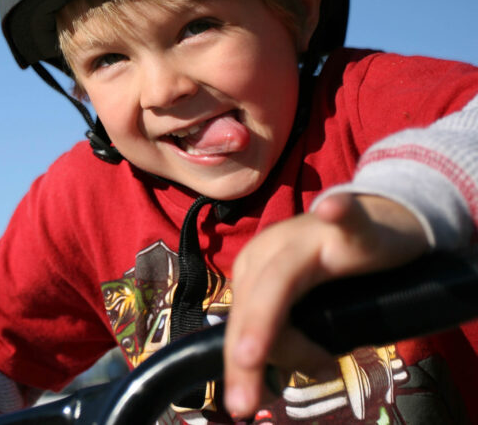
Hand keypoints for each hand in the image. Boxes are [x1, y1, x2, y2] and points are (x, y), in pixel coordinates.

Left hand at [222, 193, 426, 419]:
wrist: (381, 227)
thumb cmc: (339, 274)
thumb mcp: (305, 310)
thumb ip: (287, 338)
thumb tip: (271, 381)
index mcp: (252, 270)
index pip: (237, 323)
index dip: (239, 365)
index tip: (241, 405)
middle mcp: (269, 249)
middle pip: (252, 306)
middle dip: (250, 355)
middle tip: (249, 400)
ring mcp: (307, 234)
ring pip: (281, 280)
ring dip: (282, 326)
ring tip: (321, 360)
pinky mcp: (350, 222)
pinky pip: (343, 215)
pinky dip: (338, 214)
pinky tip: (332, 213)